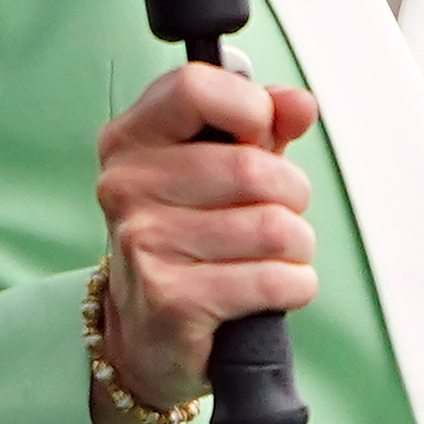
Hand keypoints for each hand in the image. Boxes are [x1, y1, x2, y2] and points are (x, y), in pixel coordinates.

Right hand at [91, 59, 319, 416]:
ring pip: (272, 227)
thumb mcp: (222, 168)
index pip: (194, 88)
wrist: (150, 336)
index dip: (250, 108)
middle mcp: (125, 186)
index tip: (261, 135)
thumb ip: (262, 124)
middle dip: (291, 193)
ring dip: (297, 245)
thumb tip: (298, 104)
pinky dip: (295, 285)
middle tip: (279, 213)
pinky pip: (273, 280)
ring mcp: (143, 243)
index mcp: (130, 140)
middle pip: (251, 167)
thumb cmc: (191, 240)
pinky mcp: (170, 300)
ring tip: (274, 255)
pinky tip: (274, 288)